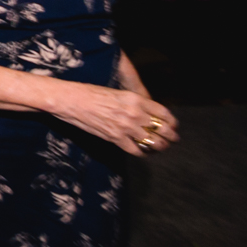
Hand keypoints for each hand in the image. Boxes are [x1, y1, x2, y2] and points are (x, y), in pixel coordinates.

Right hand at [54, 82, 178, 156]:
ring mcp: (126, 127)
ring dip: (160, 146)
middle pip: (162, 129)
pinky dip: (143, 153)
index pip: (163, 112)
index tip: (174, 126)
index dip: (172, 121)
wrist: (72, 101)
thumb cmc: (91, 93)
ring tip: (162, 147)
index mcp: (136, 99)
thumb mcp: (118, 93)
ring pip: (153, 142)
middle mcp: (134, 113)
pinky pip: (137, 150)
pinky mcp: (116, 139)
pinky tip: (144, 152)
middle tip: (173, 139)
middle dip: (171, 136)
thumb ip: (134, 103)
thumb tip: (146, 114)